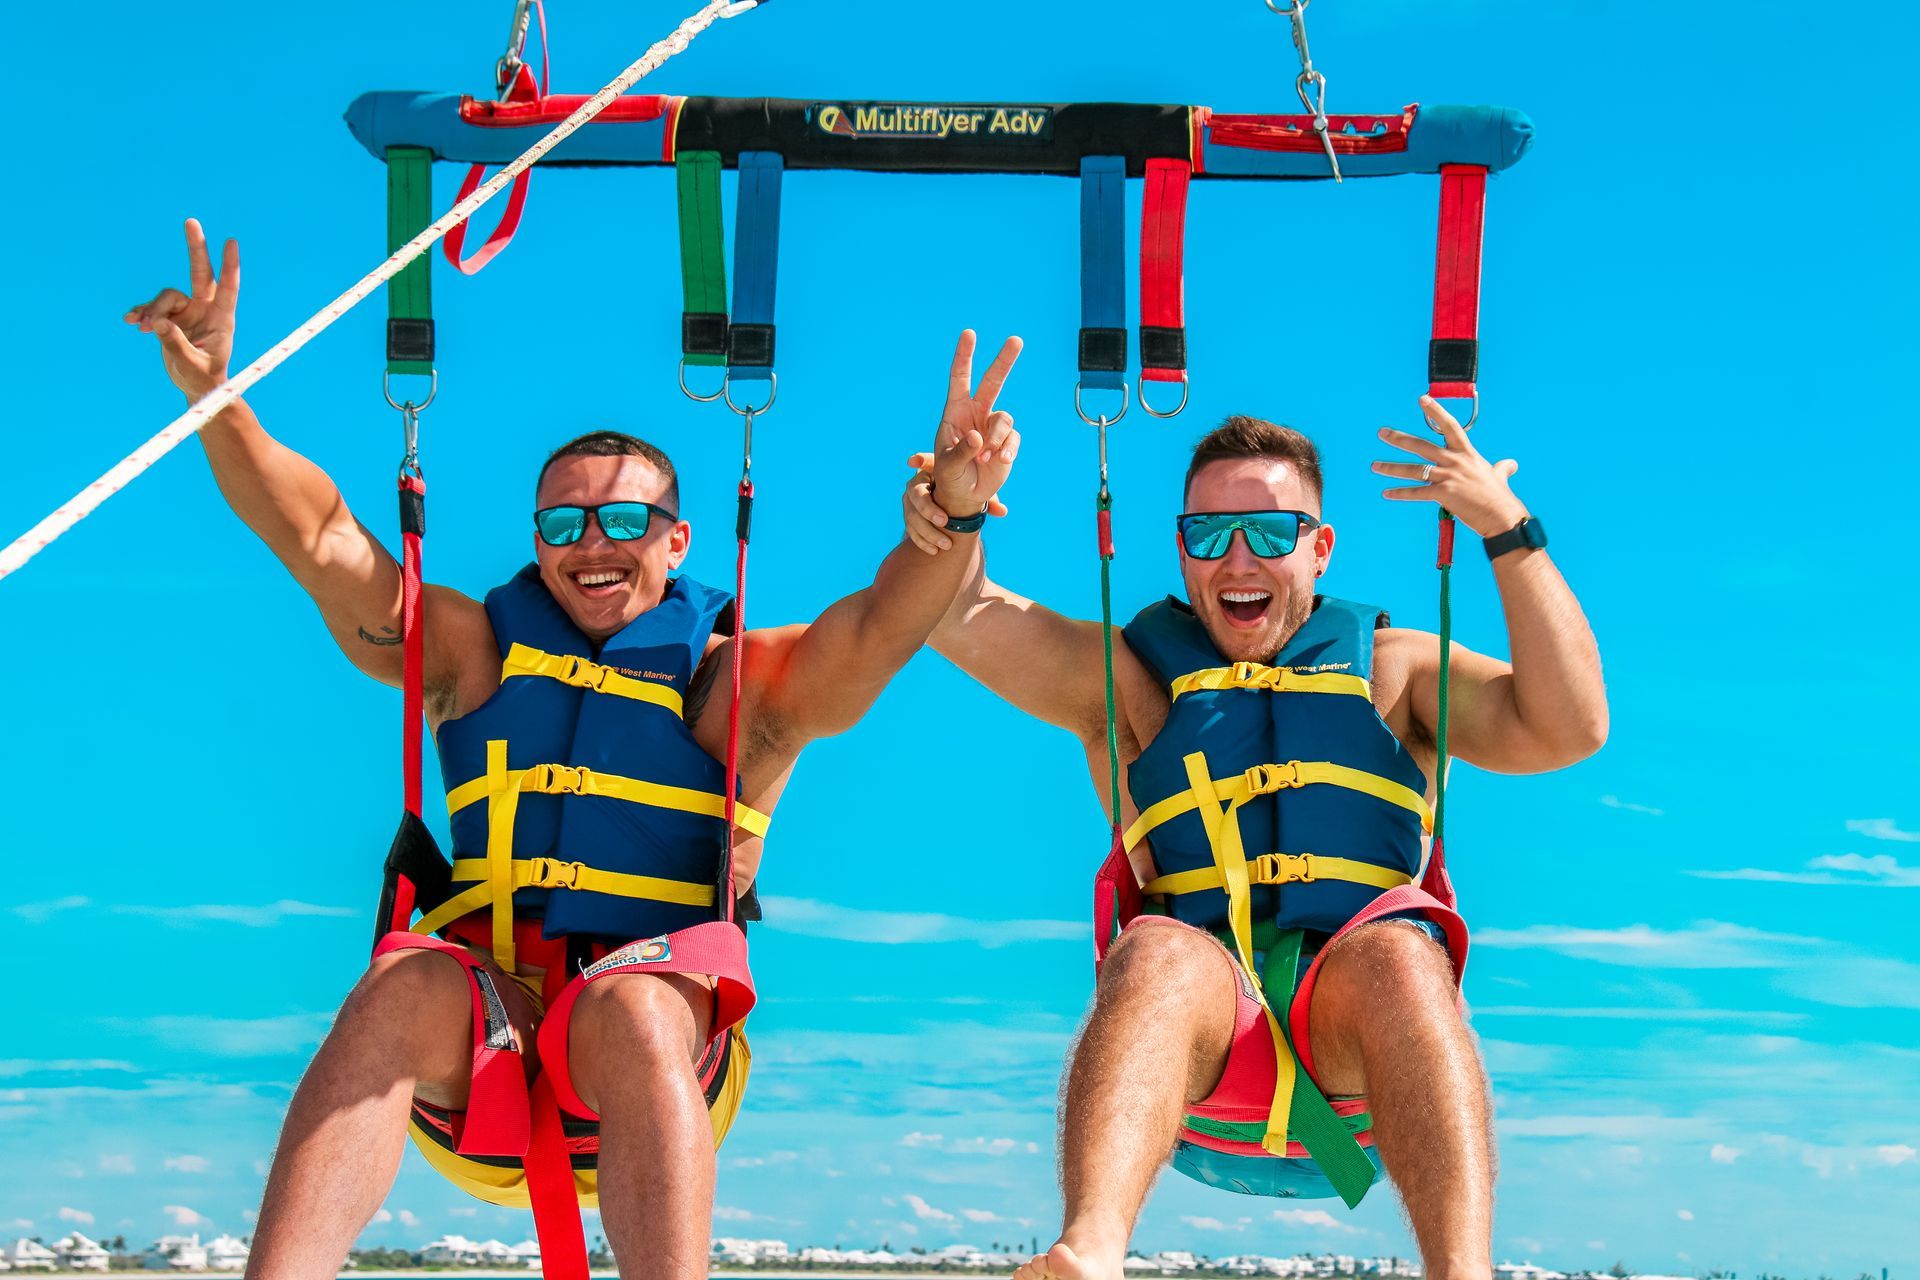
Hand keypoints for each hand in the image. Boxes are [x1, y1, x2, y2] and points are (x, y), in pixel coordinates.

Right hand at [124, 219, 240, 402]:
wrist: (195, 385)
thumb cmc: (203, 377)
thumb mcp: (191, 364)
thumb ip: (174, 344)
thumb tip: (155, 323)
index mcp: (222, 319)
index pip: (227, 287)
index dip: (229, 265)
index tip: (232, 242)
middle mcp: (205, 309)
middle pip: (200, 272)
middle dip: (196, 247)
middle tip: (191, 221)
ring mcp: (187, 311)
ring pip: (165, 297)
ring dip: (151, 310)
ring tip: (141, 328)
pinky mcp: (169, 318)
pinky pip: (152, 308)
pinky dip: (141, 313)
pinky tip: (130, 320)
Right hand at [902, 450, 1009, 553]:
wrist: (953, 513)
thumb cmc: (968, 495)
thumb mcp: (978, 494)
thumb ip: (989, 499)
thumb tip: (1002, 511)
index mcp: (935, 470)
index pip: (925, 461)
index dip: (919, 459)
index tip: (913, 461)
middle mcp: (919, 483)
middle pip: (915, 492)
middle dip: (928, 508)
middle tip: (944, 521)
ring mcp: (910, 501)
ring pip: (911, 514)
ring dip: (928, 531)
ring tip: (945, 544)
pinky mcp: (909, 517)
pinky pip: (910, 529)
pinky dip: (922, 541)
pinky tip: (934, 550)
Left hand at [928, 330, 1022, 520]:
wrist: (964, 496)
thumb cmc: (949, 477)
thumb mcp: (948, 465)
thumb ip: (961, 451)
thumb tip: (979, 438)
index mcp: (955, 412)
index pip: (959, 378)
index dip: (964, 356)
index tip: (969, 334)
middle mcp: (976, 413)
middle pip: (993, 381)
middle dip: (1004, 360)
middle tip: (1016, 339)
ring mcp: (992, 427)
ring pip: (1004, 418)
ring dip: (997, 439)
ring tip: (986, 459)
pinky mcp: (1007, 442)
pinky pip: (1013, 438)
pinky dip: (1007, 450)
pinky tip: (999, 462)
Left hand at [1373, 396, 1528, 536]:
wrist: (1502, 517)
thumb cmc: (1501, 498)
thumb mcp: (1500, 476)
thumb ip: (1502, 468)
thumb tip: (1510, 464)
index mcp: (1467, 453)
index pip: (1450, 426)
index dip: (1435, 412)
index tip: (1422, 399)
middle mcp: (1455, 461)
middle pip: (1421, 446)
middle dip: (1399, 439)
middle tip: (1382, 433)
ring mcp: (1448, 477)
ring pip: (1413, 470)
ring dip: (1391, 468)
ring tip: (1375, 466)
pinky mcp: (1443, 494)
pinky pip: (1416, 492)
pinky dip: (1400, 493)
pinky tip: (1386, 493)